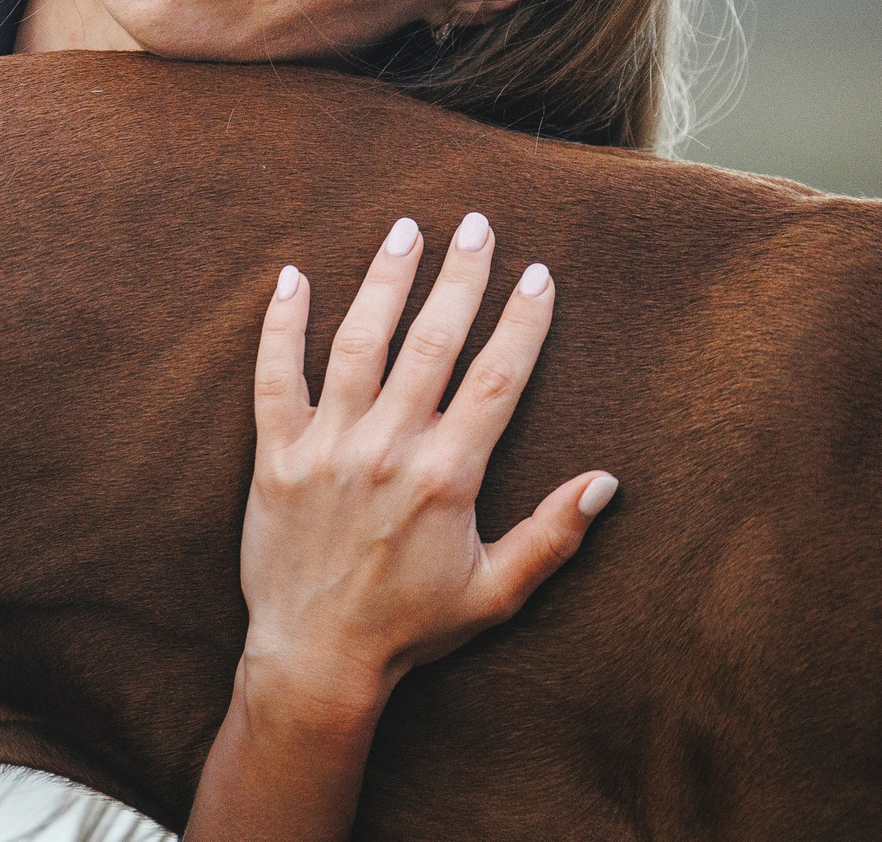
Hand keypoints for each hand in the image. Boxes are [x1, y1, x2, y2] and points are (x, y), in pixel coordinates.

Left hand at [238, 212, 615, 713]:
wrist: (318, 657)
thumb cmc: (413, 625)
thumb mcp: (497, 592)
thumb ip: (553, 534)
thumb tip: (607, 482)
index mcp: (448, 476)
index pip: (497, 377)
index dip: (522, 321)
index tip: (539, 273)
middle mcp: (388, 448)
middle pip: (431, 341)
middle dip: (459, 277)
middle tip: (476, 225)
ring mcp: (328, 446)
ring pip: (357, 343)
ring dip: (383, 280)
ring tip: (406, 230)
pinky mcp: (275, 455)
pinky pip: (274, 376)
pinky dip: (281, 325)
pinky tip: (293, 277)